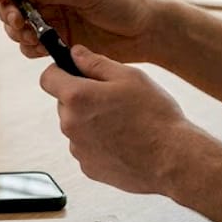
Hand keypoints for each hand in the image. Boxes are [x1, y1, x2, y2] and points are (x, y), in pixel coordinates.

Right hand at [0, 0, 159, 64]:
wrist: (147, 31)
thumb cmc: (124, 1)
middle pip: (12, 1)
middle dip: (8, 12)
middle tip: (17, 22)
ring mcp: (53, 18)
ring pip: (18, 25)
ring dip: (17, 32)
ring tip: (31, 37)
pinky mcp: (58, 40)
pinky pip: (31, 45)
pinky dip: (29, 48)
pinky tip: (40, 49)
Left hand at [39, 45, 191, 194]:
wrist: (173, 160)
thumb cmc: (155, 116)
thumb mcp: (129, 77)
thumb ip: (96, 62)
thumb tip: (76, 53)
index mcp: (77, 97)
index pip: (48, 78)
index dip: (60, 71)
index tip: (74, 71)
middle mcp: (71, 124)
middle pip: (64, 103)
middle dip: (82, 97)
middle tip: (113, 99)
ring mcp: (78, 149)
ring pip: (77, 126)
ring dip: (91, 121)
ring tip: (124, 123)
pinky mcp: (88, 168)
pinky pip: (87, 147)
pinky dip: (99, 143)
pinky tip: (124, 142)